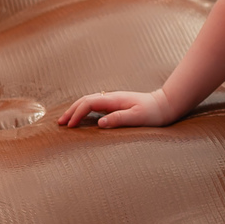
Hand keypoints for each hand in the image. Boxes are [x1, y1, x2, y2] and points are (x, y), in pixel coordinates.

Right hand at [57, 89, 174, 128]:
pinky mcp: (116, 104)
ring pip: (89, 101)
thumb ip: (119, 119)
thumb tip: (100, 123)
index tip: (70, 126)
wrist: (164, 105)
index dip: (77, 114)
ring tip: (66, 120)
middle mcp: (111, 97)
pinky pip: (95, 105)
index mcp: (114, 99)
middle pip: (85, 100)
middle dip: (71, 111)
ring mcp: (113, 100)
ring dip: (76, 109)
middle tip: (60, 123)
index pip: (89, 103)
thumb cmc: (153, 113)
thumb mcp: (137, 117)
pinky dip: (84, 110)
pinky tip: (82, 117)